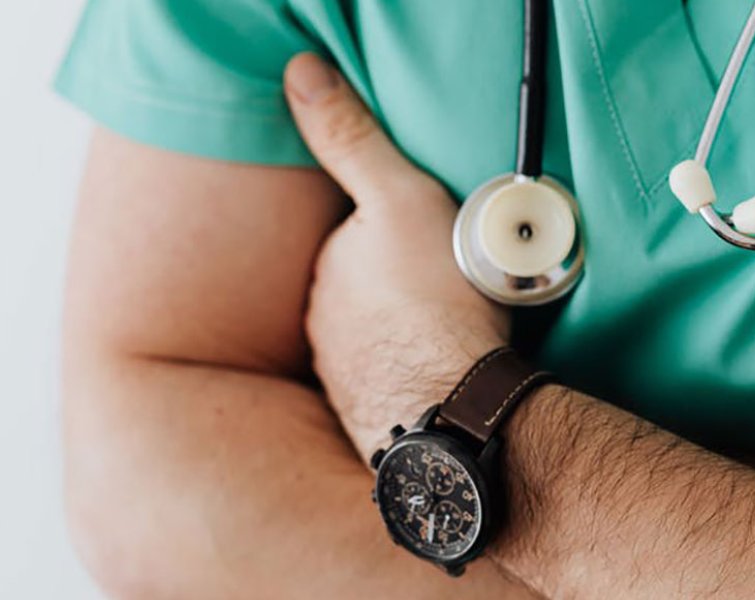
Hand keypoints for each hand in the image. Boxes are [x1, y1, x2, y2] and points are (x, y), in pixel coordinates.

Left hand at [284, 53, 507, 458]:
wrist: (455, 406)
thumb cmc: (436, 299)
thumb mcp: (399, 198)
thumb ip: (350, 138)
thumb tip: (300, 74)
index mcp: (326, 270)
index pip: (353, 240)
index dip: (395, 234)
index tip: (433, 241)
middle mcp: (322, 325)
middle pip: (362, 290)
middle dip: (396, 285)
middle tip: (451, 285)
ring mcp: (344, 375)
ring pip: (375, 339)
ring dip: (405, 333)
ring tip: (453, 332)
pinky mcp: (372, 417)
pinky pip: (393, 383)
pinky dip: (414, 375)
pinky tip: (444, 375)